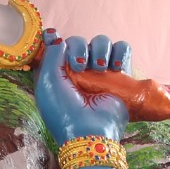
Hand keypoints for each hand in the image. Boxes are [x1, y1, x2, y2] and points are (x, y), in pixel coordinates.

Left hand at [35, 30, 133, 144]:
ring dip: (100, 49)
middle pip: (79, 41)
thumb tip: (61, 40)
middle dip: (79, 47)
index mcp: (57, 73)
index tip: (53, 36)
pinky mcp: (119, 76)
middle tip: (80, 66)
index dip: (54, 38)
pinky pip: (123, 49)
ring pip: (101, 42)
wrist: (91, 132)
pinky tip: (115, 67)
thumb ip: (50, 55)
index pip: (56, 45)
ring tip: (100, 68)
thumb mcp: (46, 83)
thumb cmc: (64, 111)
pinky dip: (120, 53)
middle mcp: (77, 71)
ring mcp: (99, 73)